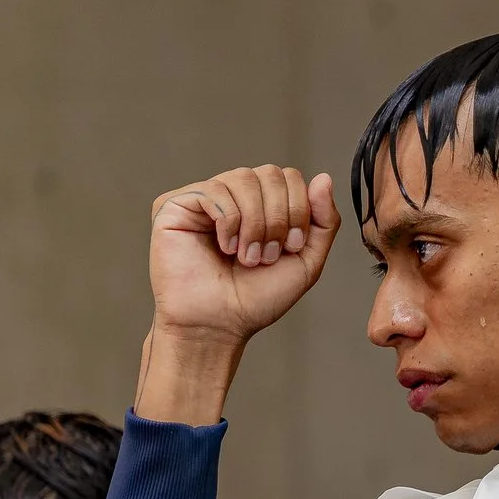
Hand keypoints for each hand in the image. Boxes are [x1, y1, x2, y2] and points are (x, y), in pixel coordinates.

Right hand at [148, 166, 339, 347]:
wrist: (218, 325)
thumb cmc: (255, 300)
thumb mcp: (305, 262)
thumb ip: (324, 221)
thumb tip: (324, 178)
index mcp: (261, 205)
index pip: (289, 176)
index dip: (298, 209)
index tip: (291, 248)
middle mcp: (233, 196)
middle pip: (270, 173)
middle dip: (278, 217)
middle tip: (265, 256)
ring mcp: (204, 198)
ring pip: (244, 178)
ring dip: (254, 223)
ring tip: (245, 257)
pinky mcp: (175, 204)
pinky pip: (214, 190)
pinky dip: (228, 221)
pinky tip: (224, 248)